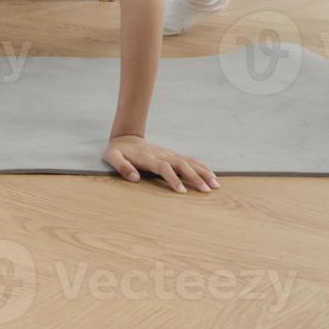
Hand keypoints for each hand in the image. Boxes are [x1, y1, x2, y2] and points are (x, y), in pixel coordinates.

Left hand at [103, 134, 218, 193]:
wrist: (125, 136)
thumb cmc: (118, 150)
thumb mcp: (112, 156)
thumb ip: (122, 166)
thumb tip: (134, 178)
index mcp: (149, 158)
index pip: (164, 168)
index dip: (173, 179)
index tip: (182, 192)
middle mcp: (162, 155)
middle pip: (182, 165)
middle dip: (195, 177)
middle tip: (207, 190)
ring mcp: (169, 154)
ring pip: (189, 162)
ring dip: (203, 172)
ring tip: (216, 185)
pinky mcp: (173, 155)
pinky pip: (190, 160)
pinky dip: (202, 167)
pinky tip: (212, 175)